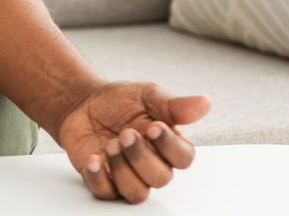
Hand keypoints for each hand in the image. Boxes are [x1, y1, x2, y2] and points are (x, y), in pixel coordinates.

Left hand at [55, 81, 210, 203]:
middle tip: (125, 134)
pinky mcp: (103, 180)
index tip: (153, 127)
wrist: (83, 103)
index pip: (183, 158)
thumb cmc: (120, 101)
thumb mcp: (147, 96)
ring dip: (123, 169)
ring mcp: (127, 175)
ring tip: (110, 145)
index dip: (170, 146)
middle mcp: (151, 164)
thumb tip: (204, 104)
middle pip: (160, 178)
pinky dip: (99, 178)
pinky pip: (106, 193)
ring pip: (136, 192)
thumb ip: (174, 105)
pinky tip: (94, 159)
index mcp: (168, 144)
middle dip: (142, 157)